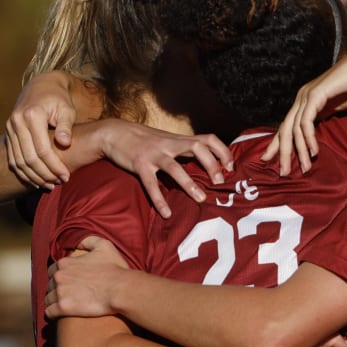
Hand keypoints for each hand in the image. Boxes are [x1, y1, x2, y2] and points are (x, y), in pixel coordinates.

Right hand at [6, 71, 79, 188]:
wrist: (41, 85)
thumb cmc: (59, 99)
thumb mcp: (67, 109)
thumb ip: (66, 126)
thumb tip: (64, 143)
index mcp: (32, 115)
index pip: (42, 149)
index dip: (54, 166)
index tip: (67, 176)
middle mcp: (16, 122)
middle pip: (28, 158)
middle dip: (45, 174)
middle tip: (59, 183)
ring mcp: (10, 127)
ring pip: (18, 161)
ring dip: (33, 176)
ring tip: (50, 185)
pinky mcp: (8, 132)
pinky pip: (12, 158)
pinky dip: (23, 172)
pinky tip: (36, 180)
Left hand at [45, 236, 130, 318]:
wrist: (121, 289)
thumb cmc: (115, 268)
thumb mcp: (104, 246)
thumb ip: (88, 240)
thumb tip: (77, 242)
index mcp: (65, 263)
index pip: (53, 270)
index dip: (60, 275)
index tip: (68, 281)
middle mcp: (59, 277)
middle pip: (49, 285)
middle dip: (56, 289)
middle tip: (68, 294)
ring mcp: (60, 292)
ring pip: (48, 299)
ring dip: (54, 302)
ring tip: (64, 305)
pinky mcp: (63, 307)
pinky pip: (49, 312)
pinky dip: (52, 313)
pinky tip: (59, 315)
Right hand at [93, 120, 233, 217]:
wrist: (114, 132)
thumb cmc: (145, 140)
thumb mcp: (168, 140)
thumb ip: (186, 149)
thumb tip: (208, 163)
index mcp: (179, 139)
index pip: (208, 138)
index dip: (223, 151)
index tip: (231, 167)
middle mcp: (170, 144)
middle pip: (197, 147)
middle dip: (211, 164)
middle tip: (218, 182)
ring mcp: (154, 154)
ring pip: (175, 167)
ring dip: (189, 183)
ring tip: (200, 199)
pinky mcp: (139, 164)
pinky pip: (151, 183)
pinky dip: (159, 199)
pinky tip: (167, 213)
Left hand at [263, 48, 346, 175]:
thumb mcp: (334, 107)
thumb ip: (324, 117)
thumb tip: (317, 133)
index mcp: (303, 101)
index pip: (285, 126)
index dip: (277, 144)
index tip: (270, 160)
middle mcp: (300, 98)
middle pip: (285, 130)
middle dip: (282, 153)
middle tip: (282, 173)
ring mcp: (306, 96)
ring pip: (295, 129)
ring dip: (299, 151)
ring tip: (305, 168)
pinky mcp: (315, 96)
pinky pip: (307, 122)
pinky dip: (309, 138)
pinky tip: (313, 151)